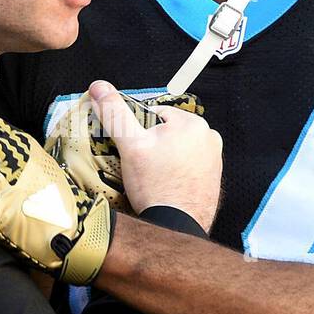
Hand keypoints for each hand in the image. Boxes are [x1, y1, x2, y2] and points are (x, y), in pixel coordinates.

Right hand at [87, 80, 221, 230]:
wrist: (176, 226)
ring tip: (152, 178)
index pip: (156, 115)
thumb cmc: (155, 186)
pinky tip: (165, 186)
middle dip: (153, 146)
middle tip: (142, 166)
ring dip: (164, 159)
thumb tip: (99, 87)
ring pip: (177, 150)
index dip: (139, 132)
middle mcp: (210, 138)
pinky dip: (176, 173)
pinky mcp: (213, 179)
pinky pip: (188, 168)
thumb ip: (114, 113)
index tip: (134, 149)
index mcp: (193, 123)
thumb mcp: (130, 144)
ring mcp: (214, 160)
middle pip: (168, 133)